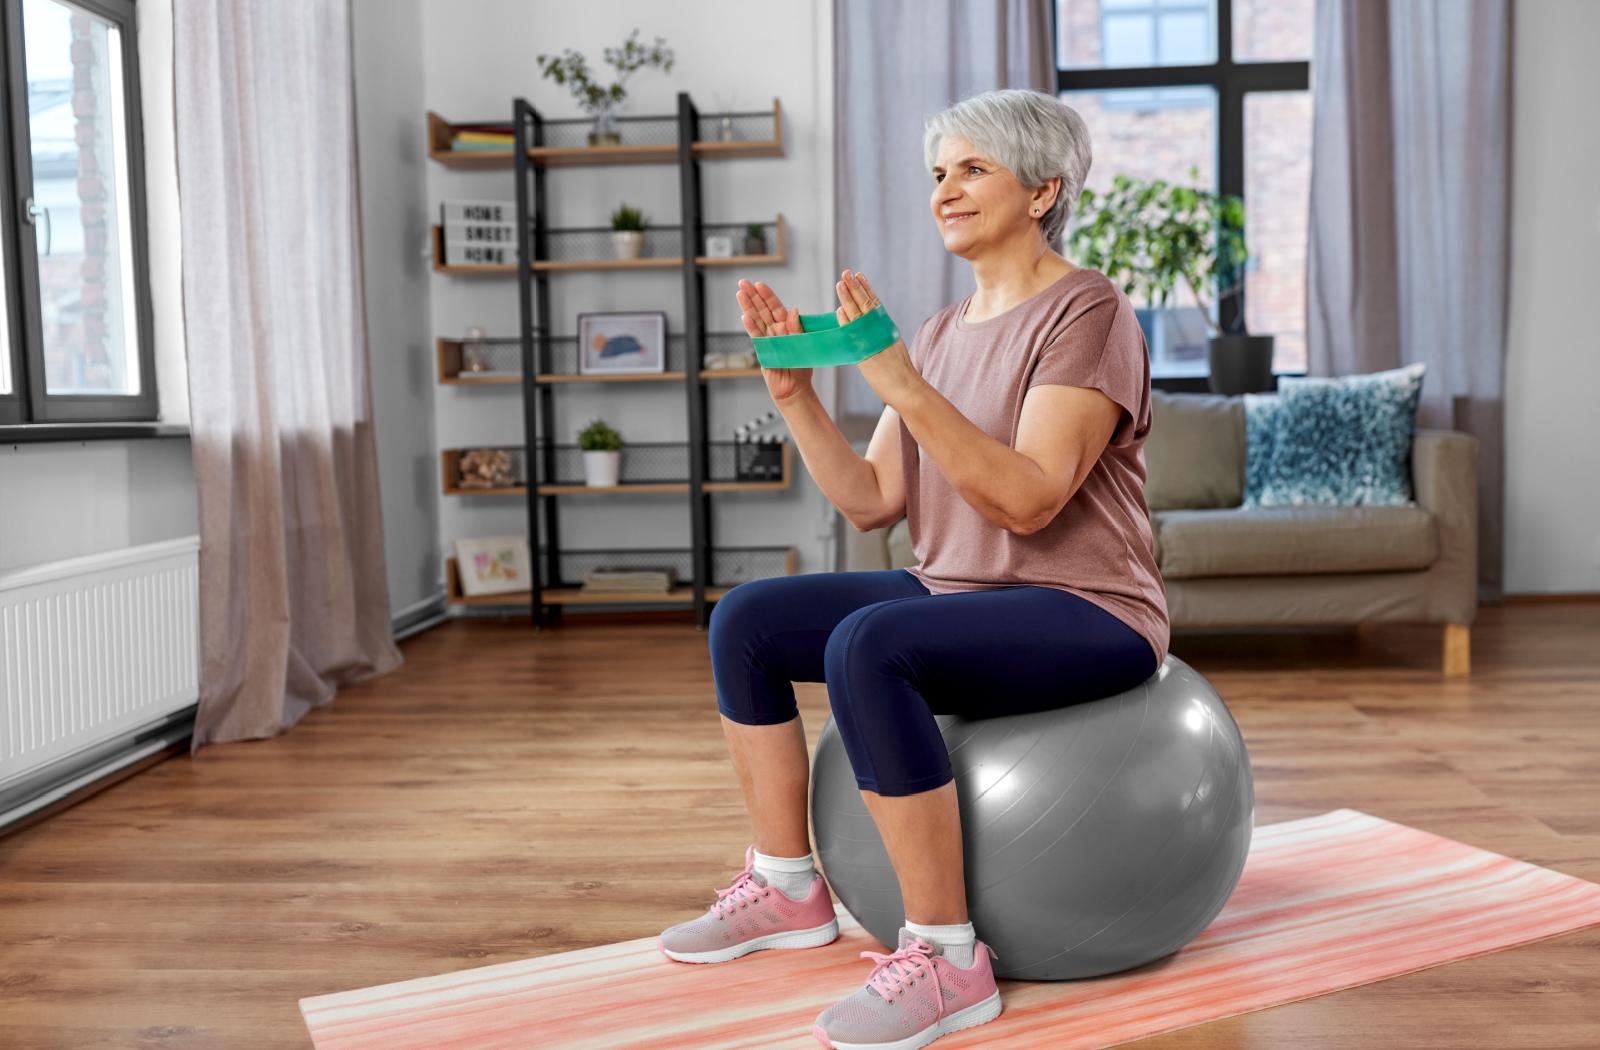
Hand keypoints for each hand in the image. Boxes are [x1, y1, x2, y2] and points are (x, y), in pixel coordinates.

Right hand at [738, 279, 813, 404]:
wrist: (795, 388)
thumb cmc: (801, 367)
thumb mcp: (804, 345)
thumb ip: (797, 329)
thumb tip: (793, 310)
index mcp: (787, 327)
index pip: (776, 308)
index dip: (768, 296)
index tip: (760, 285)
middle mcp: (775, 331)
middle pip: (762, 310)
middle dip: (753, 296)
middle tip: (743, 282)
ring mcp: (767, 340)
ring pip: (756, 320)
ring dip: (748, 307)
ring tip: (740, 294)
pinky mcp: (762, 351)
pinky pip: (755, 337)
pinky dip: (750, 327)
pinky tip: (744, 316)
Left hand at [835, 270, 922, 407]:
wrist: (907, 389)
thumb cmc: (900, 373)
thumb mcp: (891, 347)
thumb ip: (881, 336)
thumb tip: (873, 330)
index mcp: (886, 328)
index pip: (875, 304)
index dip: (866, 288)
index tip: (859, 274)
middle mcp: (881, 331)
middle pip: (866, 305)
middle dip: (855, 287)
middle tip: (846, 272)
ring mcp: (874, 342)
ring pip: (859, 315)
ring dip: (848, 298)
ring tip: (840, 283)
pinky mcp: (866, 354)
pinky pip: (854, 336)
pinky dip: (847, 322)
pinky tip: (839, 311)